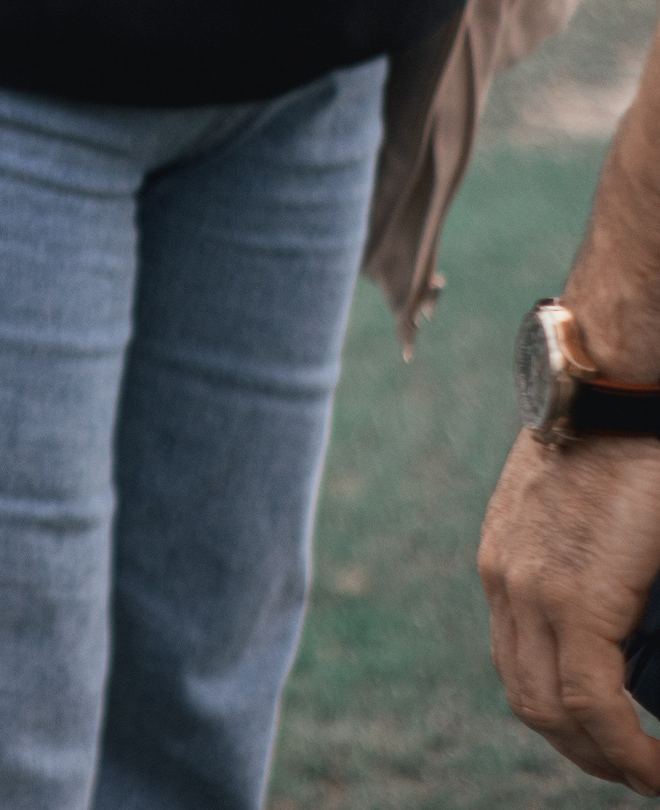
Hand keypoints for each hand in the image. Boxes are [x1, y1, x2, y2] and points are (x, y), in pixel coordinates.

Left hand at [480, 431, 659, 793]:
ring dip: (604, 758)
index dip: (560, 714)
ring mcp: (533, 591)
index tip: (605, 740)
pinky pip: (591, 702)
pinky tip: (656, 769)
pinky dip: (624, 748)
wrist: (616, 381)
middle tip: (633, 770)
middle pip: (528, 697)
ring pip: (553, 711)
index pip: (518, 661)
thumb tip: (623, 593)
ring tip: (650, 776)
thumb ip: (591, 555)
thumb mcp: (588, 505)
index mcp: (507, 562)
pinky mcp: (574, 597)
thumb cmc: (621, 433)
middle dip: (581, 749)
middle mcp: (506, 582)